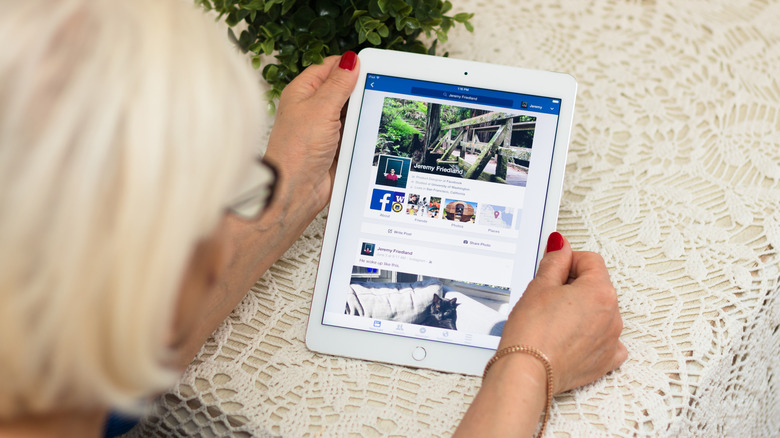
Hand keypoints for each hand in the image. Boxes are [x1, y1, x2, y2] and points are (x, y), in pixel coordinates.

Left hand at [263, 52, 358, 211]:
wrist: (297, 191)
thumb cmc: (297, 151)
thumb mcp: (321, 109)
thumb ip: (338, 84)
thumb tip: (351, 61)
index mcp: (302, 92)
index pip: (329, 68)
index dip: (348, 67)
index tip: (368, 68)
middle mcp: (312, 109)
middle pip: (343, 90)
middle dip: (358, 93)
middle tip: (370, 94)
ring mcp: (325, 129)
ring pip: (352, 113)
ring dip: (361, 115)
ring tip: (365, 118)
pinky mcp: (335, 147)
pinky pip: (355, 133)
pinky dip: (361, 133)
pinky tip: (366, 134)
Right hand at [497, 232, 626, 393]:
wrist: (527, 372)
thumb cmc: (532, 333)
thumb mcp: (539, 286)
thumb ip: (555, 261)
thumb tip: (561, 246)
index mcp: (600, 291)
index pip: (591, 260)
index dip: (568, 260)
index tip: (554, 268)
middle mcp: (613, 315)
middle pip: (596, 286)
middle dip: (574, 286)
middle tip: (547, 296)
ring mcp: (611, 339)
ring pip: (599, 312)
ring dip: (581, 310)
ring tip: (553, 320)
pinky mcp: (605, 360)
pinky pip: (606, 340)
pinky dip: (591, 336)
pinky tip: (571, 337)